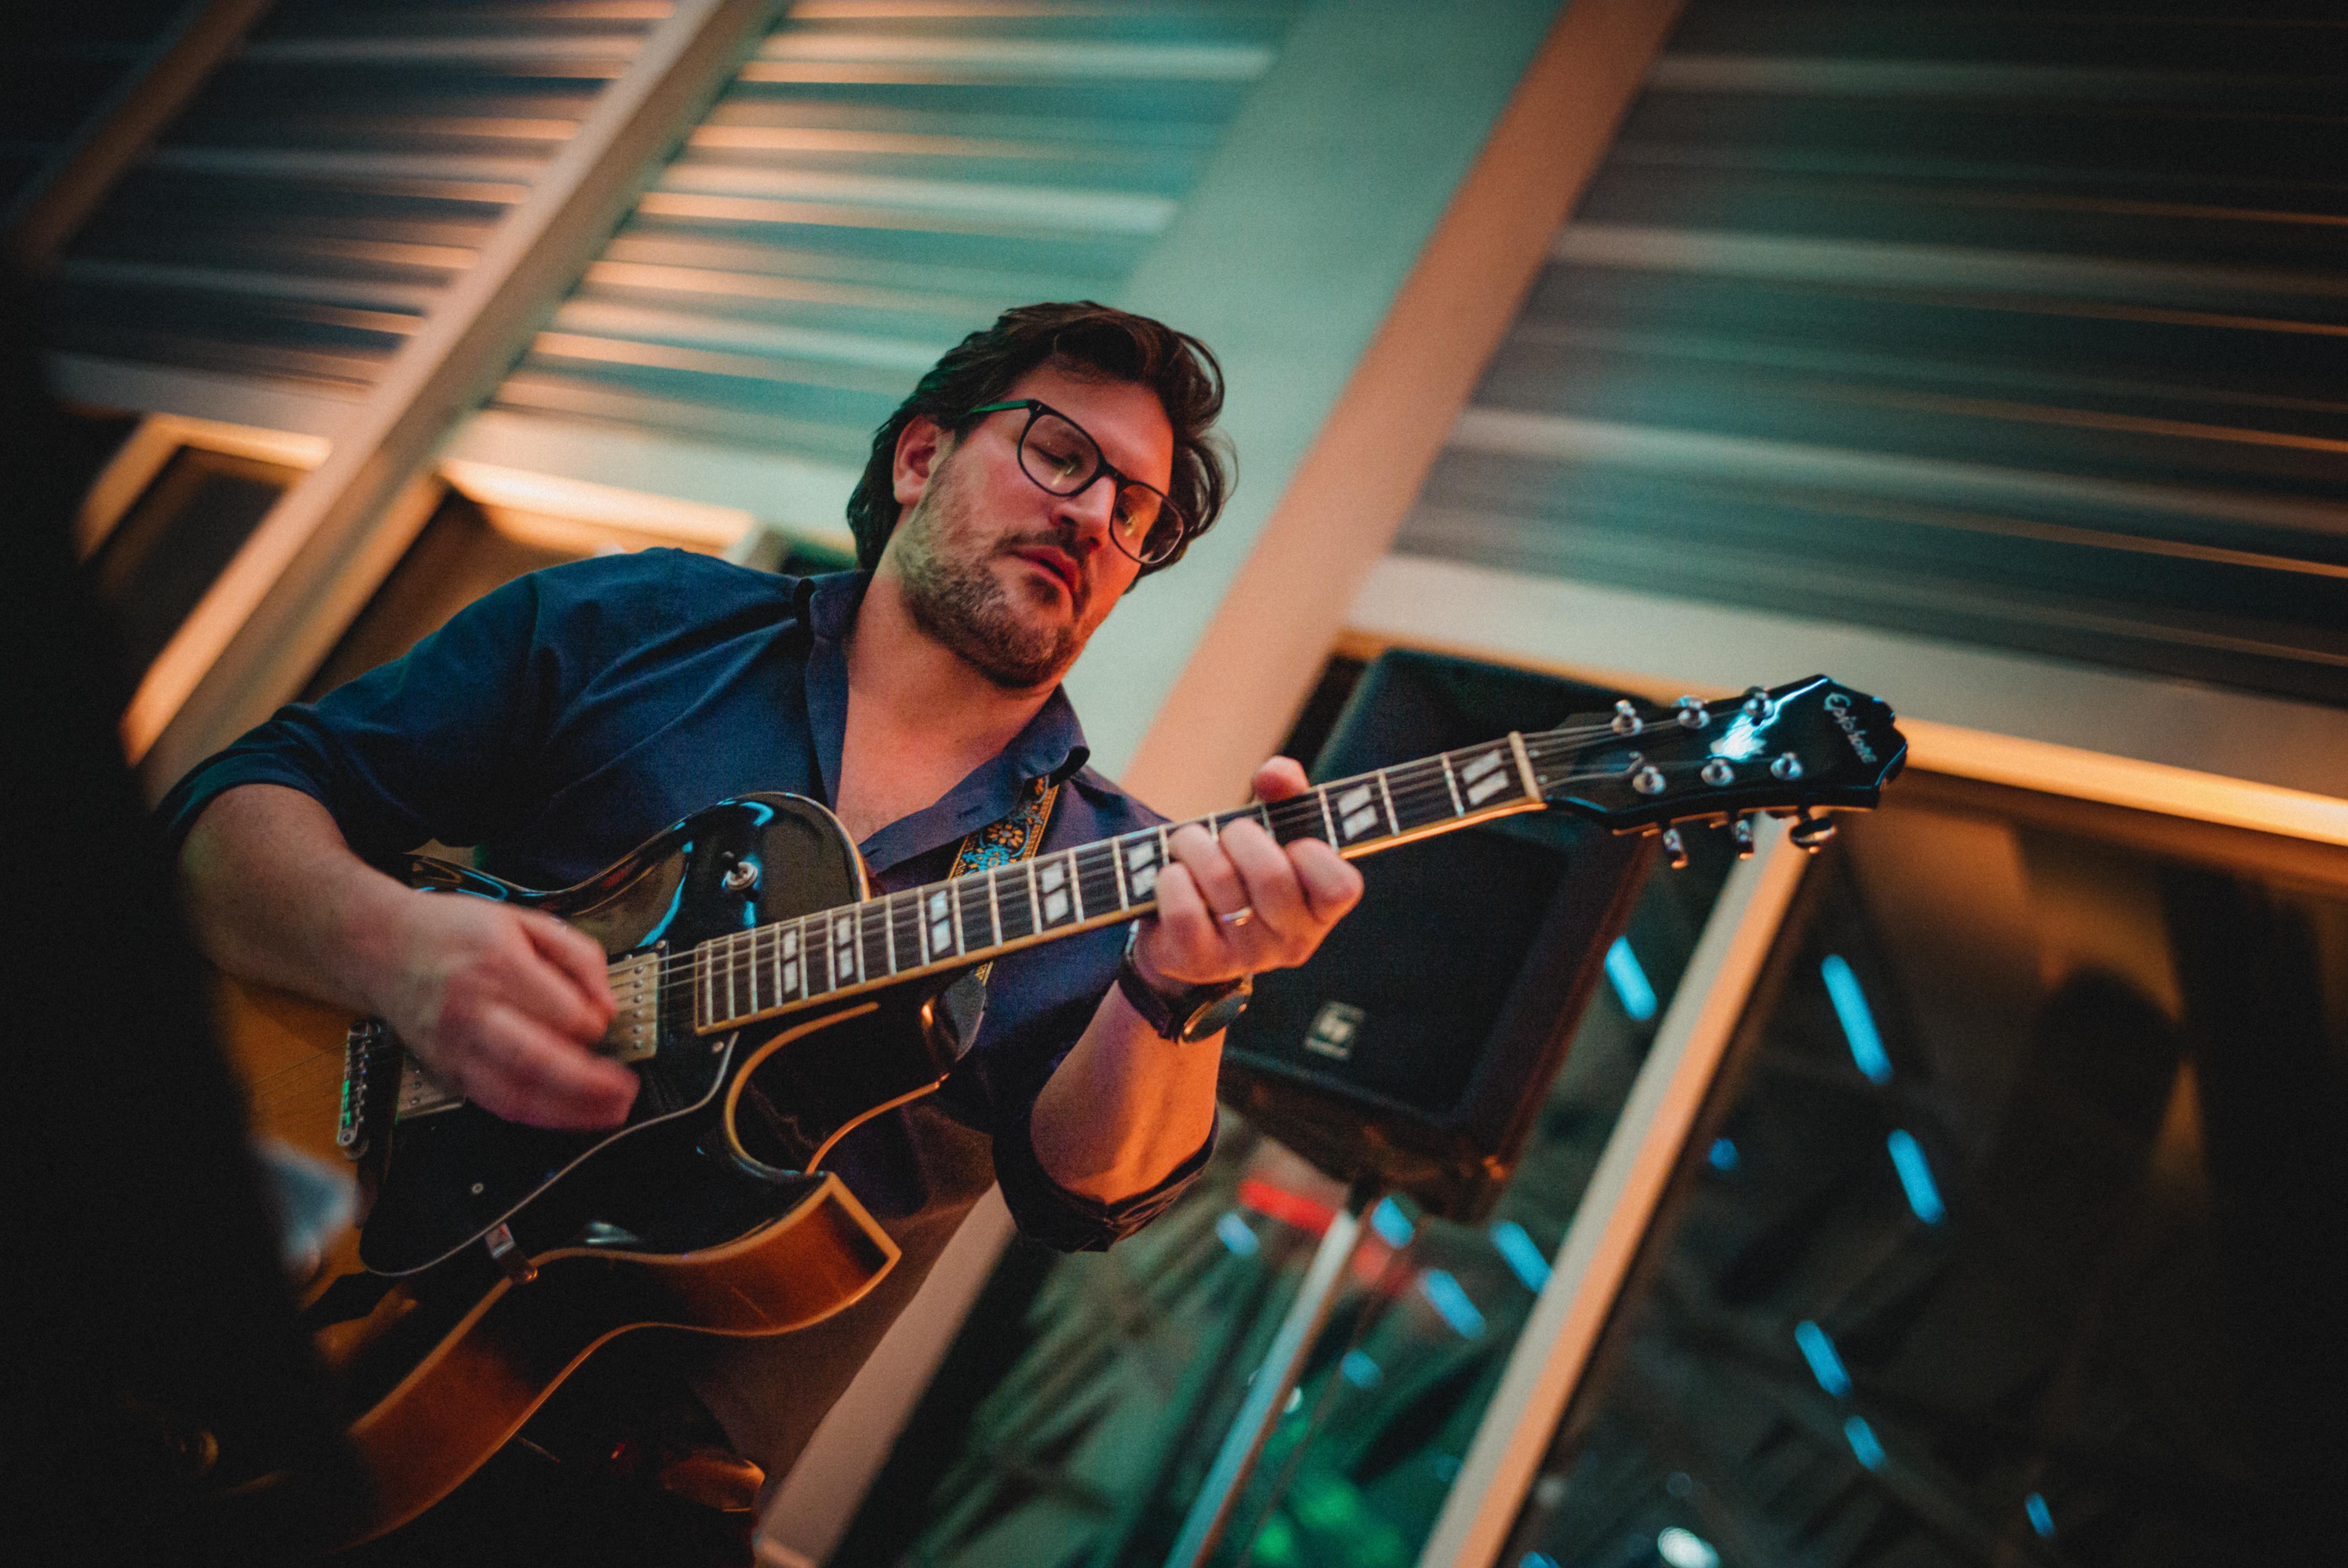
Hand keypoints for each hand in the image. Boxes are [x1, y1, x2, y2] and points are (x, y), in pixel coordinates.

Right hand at [367, 894, 636, 1129]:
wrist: (381, 946)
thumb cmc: (456, 931)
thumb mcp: (524, 920)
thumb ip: (577, 955)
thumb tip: (607, 1005)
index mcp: (497, 964)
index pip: (560, 1010)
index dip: (593, 1024)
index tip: (606, 1025)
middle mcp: (473, 1009)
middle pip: (536, 1059)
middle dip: (588, 1083)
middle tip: (626, 1090)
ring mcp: (455, 1046)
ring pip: (514, 1092)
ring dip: (568, 1111)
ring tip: (609, 1114)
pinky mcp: (445, 1069)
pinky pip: (493, 1103)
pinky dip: (534, 1116)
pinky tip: (566, 1118)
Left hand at [1132, 757, 1364, 994]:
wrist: (1183, 931)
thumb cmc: (1239, 871)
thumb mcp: (1270, 831)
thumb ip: (1285, 793)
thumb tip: (1276, 774)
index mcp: (1320, 911)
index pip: (1340, 887)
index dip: (1313, 854)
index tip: (1290, 841)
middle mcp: (1291, 941)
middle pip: (1272, 874)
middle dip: (1239, 835)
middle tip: (1226, 832)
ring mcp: (1245, 957)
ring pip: (1220, 881)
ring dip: (1194, 845)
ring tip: (1188, 844)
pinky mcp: (1199, 963)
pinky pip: (1184, 910)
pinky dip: (1171, 879)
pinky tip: (1173, 875)